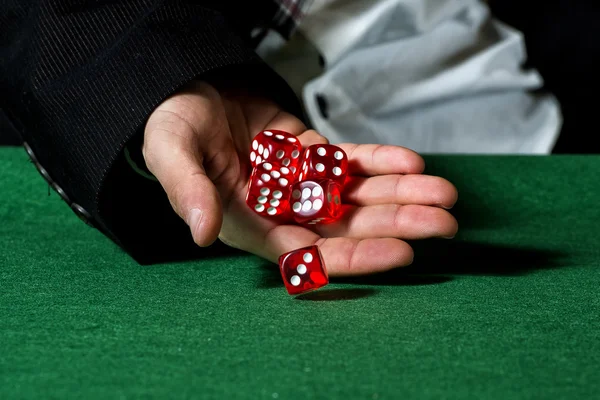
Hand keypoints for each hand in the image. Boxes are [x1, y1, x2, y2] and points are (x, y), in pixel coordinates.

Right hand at [143, 81, 457, 275]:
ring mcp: (301, 181)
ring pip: (357, 195)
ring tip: (444, 193)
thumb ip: (186, 191)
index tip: (400, 253)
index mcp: (250, 223)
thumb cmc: (173, 126)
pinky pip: (350, 161)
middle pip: (346, 226)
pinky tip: (411, 162)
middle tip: (444, 223)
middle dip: (395, 225)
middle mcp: (282, 210)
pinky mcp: (311, 153)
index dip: (354, 255)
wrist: (187, 90)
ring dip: (401, 194)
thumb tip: (201, 233)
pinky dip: (380, 161)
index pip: (308, 253)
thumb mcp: (171, 153)